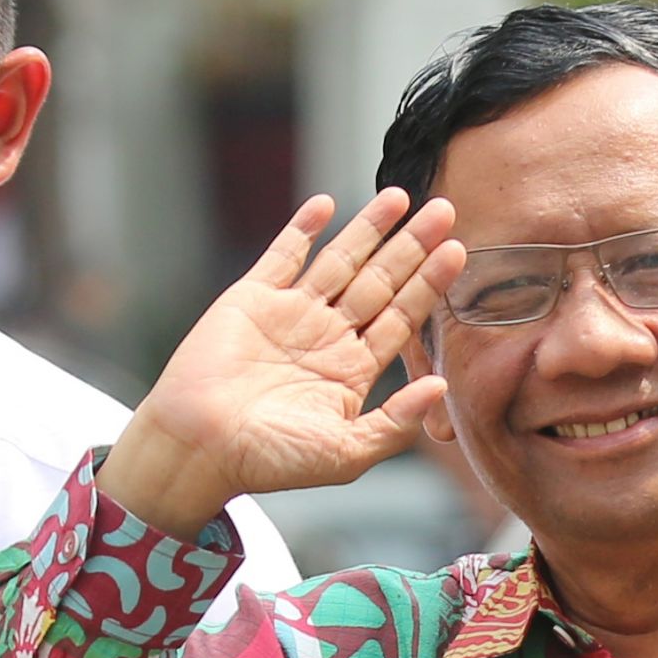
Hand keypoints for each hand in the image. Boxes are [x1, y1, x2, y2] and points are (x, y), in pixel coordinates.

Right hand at [97, 190, 465, 538]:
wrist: (200, 448)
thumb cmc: (270, 461)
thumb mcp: (347, 453)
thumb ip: (395, 422)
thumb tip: (441, 385)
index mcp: (353, 371)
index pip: (402, 317)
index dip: (429, 284)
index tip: (457, 252)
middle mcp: (328, 337)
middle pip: (380, 281)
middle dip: (412, 247)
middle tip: (444, 210)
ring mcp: (291, 314)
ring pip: (340, 261)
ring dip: (369, 229)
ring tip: (400, 197)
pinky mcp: (252, 299)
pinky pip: (284, 255)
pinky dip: (304, 229)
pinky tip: (328, 203)